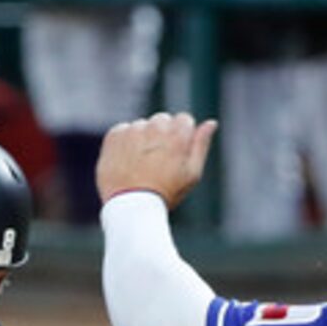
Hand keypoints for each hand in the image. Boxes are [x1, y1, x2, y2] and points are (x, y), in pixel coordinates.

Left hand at [97, 110, 215, 209]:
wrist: (130, 206)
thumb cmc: (165, 193)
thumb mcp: (192, 174)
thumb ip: (201, 145)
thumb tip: (211, 123)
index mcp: (178, 136)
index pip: (184, 119)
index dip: (182, 136)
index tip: (175, 154)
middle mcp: (156, 128)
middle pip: (162, 120)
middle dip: (162, 134)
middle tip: (158, 161)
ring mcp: (133, 130)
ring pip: (142, 126)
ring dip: (143, 138)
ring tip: (141, 164)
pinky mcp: (115, 136)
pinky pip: (123, 131)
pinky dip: (125, 142)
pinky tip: (127, 162)